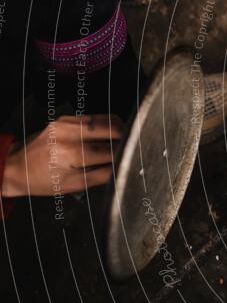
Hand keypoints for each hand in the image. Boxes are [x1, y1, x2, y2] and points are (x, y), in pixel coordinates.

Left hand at [1, 114, 123, 197]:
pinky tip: (106, 137)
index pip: (111, 151)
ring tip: (121, 143)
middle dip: (126, 140)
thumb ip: (103, 175)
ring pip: (108, 120)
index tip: (133, 160)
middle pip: (114, 129)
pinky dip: (106, 126)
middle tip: (130, 150)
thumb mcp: (75, 185)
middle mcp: (69, 133)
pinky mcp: (66, 117)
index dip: (125, 156)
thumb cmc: (42, 180)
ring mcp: (67, 122)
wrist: (17, 166)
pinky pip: (96, 117)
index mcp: (71, 154)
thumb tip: (123, 167)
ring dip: (119, 130)